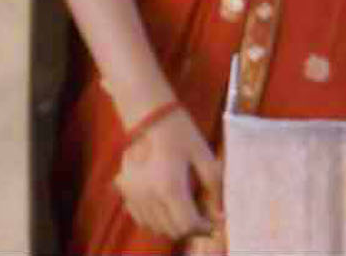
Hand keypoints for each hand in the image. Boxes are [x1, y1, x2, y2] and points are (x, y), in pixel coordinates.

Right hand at [112, 106, 223, 241]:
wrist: (148, 117)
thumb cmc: (180, 132)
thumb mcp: (203, 154)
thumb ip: (214, 185)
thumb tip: (220, 212)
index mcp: (170, 188)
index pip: (187, 224)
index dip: (204, 228)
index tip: (214, 223)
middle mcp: (148, 197)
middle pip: (171, 230)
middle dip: (190, 228)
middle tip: (204, 217)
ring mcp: (133, 197)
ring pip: (155, 228)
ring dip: (173, 226)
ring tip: (187, 212)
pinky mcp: (125, 193)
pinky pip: (141, 218)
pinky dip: (155, 220)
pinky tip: (167, 208)